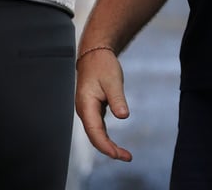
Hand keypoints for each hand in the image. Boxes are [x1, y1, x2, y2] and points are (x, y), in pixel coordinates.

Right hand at [75, 47, 132, 162]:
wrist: (94, 54)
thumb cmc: (102, 65)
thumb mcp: (113, 80)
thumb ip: (117, 99)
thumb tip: (123, 116)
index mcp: (86, 105)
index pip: (95, 132)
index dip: (106, 146)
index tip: (118, 154)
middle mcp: (84, 111)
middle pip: (95, 137)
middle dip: (109, 149)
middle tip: (127, 157)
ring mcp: (87, 110)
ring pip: (96, 133)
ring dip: (108, 145)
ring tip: (124, 154)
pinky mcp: (92, 109)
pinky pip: (98, 127)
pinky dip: (106, 137)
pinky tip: (115, 143)